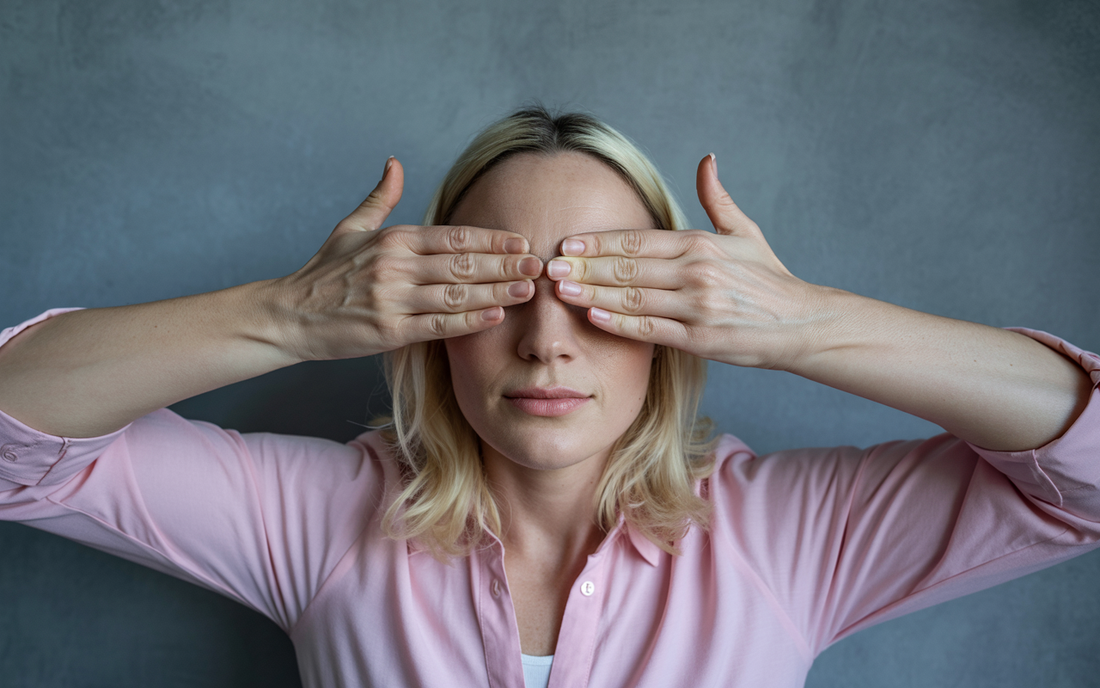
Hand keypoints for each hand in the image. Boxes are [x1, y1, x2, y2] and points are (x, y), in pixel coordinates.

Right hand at [270, 158, 541, 360]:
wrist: (290, 315)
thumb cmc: (325, 273)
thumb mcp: (351, 228)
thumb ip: (381, 198)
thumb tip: (395, 163)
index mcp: (394, 239)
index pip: (454, 236)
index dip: (491, 239)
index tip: (520, 242)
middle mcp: (396, 265)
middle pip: (462, 263)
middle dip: (504, 264)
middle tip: (538, 265)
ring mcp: (393, 299)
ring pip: (456, 294)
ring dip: (496, 292)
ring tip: (528, 291)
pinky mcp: (389, 330)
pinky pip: (438, 325)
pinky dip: (469, 321)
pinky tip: (494, 316)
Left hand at [546, 154, 822, 369]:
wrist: (803, 323)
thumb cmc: (770, 279)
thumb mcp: (746, 233)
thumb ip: (718, 198)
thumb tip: (706, 159)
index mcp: (701, 244)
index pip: (637, 240)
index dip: (598, 241)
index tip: (567, 241)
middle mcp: (697, 272)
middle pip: (627, 267)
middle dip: (584, 266)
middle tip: (549, 265)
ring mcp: (698, 306)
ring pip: (633, 298)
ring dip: (593, 293)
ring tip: (561, 290)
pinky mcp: (701, 339)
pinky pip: (651, 330)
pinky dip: (620, 323)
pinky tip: (594, 316)